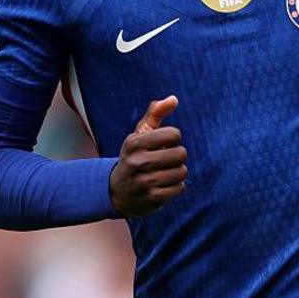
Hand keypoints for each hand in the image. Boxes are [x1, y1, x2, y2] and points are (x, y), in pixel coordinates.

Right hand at [109, 96, 187, 216]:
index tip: (163, 144)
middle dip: (178, 156)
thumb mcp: (139, 134)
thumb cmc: (134, 156)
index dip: (173, 139)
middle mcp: (137, 161)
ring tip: (167, 172)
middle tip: (166, 160)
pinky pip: (179, 188)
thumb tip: (174, 99)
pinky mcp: (151, 198)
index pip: (174, 134)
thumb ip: (156, 113)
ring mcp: (143, 182)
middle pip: (180, 154)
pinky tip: (166, 185)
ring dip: (179, 172)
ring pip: (181, 172)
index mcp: (134, 142)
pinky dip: (177, 186)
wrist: (116, 192)